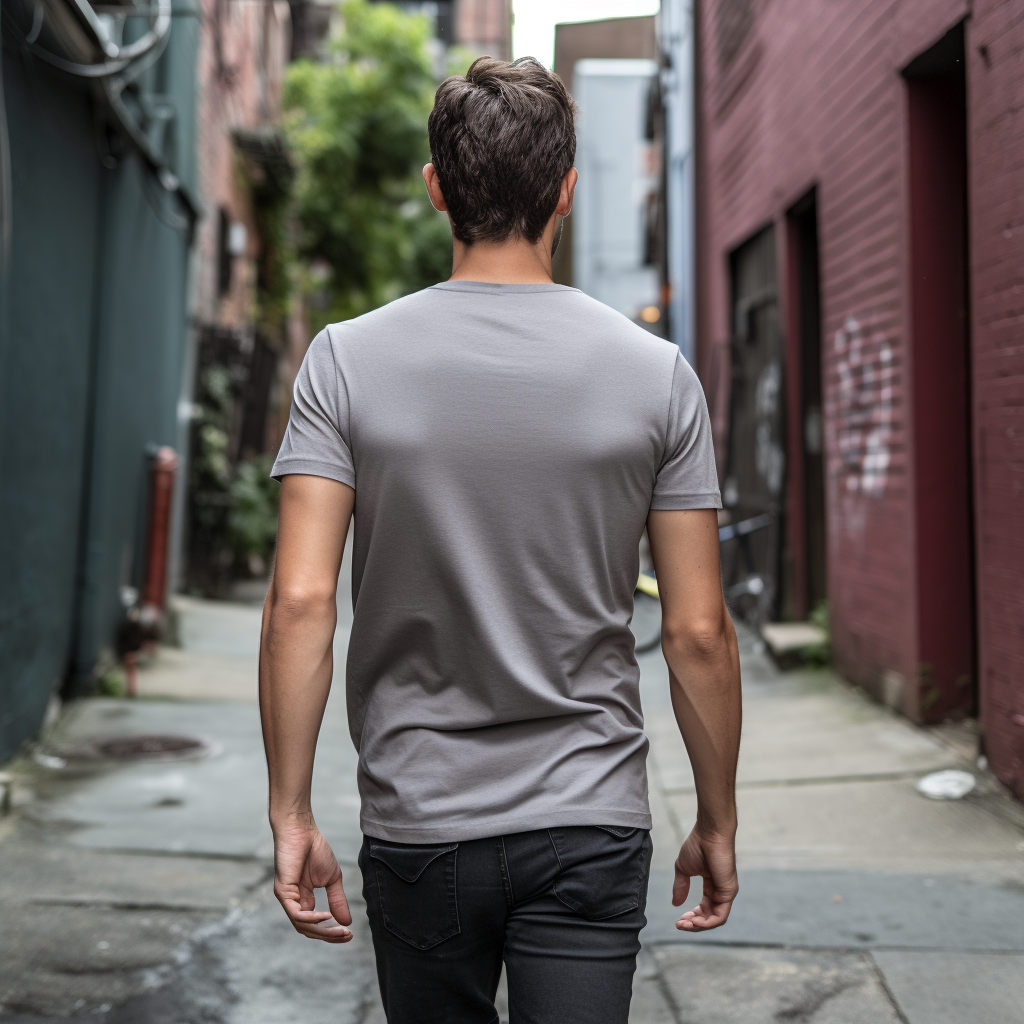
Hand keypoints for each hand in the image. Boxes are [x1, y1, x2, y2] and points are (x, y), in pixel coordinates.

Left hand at [272, 820, 352, 942]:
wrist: (302, 830)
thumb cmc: (315, 849)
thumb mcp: (332, 879)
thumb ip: (337, 900)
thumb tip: (347, 922)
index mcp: (304, 899)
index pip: (316, 924)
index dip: (332, 932)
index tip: (349, 933)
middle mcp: (293, 902)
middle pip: (309, 929)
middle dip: (329, 935)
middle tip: (347, 936)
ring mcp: (287, 899)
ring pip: (302, 925)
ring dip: (322, 931)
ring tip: (340, 930)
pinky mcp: (282, 893)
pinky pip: (296, 914)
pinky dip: (312, 918)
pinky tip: (326, 917)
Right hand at [672, 825, 737, 930]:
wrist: (709, 833)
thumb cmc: (698, 845)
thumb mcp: (684, 869)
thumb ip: (680, 886)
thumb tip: (675, 904)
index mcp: (711, 885)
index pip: (703, 908)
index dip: (691, 916)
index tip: (677, 920)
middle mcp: (720, 891)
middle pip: (709, 916)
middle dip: (693, 924)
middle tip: (679, 925)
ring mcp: (726, 892)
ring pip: (715, 919)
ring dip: (699, 926)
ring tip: (685, 924)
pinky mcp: (729, 892)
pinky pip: (720, 916)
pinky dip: (707, 922)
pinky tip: (695, 921)